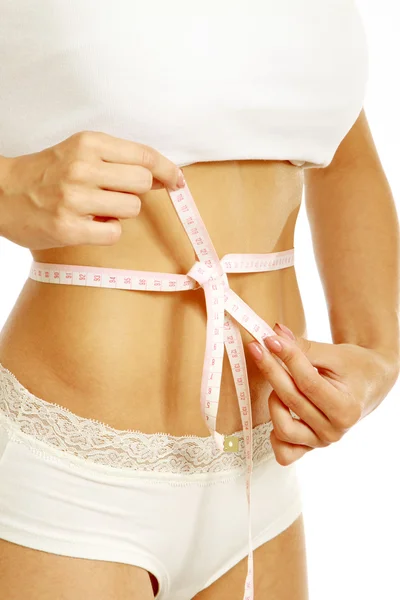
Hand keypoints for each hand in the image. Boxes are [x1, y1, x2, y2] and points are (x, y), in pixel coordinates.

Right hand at [0, 131, 184, 248]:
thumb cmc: (44, 174)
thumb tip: (160, 176)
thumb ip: (116, 159)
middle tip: (113, 194)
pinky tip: (87, 224)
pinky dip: (107, 231)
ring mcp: (75, 198)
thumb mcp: (77, 152)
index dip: (167, 170)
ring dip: (119, 212)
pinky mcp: (69, 227)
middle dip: (134, 192)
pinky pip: (114, 232)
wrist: (1, 194)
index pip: (143, 155)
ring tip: (93, 208)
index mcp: (88, 143)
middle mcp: (82, 167)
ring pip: (131, 208)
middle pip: (142, 183)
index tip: (176, 181)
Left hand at [247, 323, 397, 465]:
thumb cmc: (353, 367)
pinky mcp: (308, 447)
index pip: (308, 382)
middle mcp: (334, 432)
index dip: (287, 358)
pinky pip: (284, 452)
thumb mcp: (333, 354)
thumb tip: (274, 335)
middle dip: (272, 370)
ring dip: (274, 401)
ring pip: (283, 428)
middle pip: (292, 401)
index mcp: (347, 409)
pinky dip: (275, 434)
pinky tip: (279, 410)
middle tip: (258, 347)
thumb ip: (303, 347)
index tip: (270, 339)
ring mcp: (320, 442)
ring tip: (280, 381)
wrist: (367, 383)